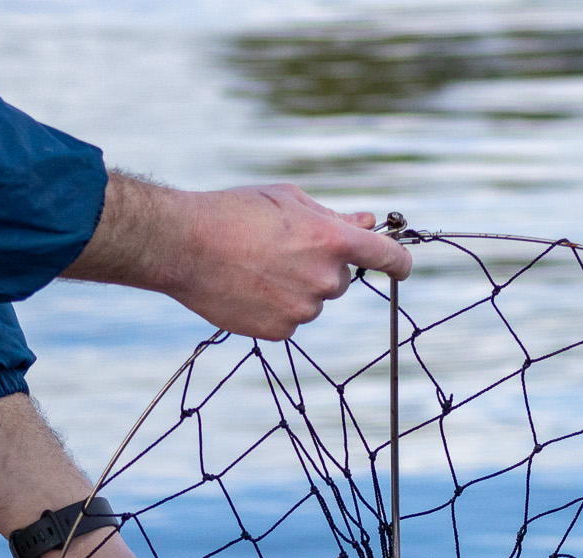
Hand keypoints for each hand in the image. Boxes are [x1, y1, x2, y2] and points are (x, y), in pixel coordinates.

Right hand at [63, 179, 412, 339]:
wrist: (183, 245)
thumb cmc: (235, 212)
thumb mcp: (289, 201)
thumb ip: (333, 216)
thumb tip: (367, 220)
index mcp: (332, 241)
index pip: (387, 257)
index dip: (398, 261)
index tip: (399, 265)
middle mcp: (324, 279)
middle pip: (341, 280)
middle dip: (321, 267)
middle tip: (282, 250)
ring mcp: (302, 310)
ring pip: (313, 301)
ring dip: (296, 287)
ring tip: (256, 267)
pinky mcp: (279, 331)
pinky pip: (290, 321)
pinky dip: (275, 308)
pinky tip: (247, 288)